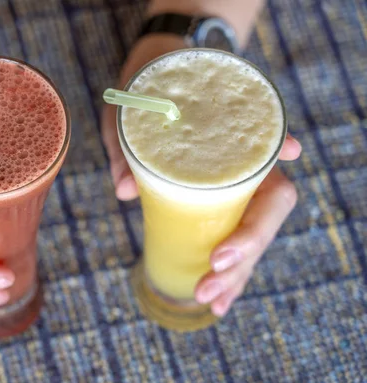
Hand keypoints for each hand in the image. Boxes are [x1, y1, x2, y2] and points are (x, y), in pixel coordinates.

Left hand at [102, 37, 301, 315]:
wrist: (163, 70)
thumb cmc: (152, 88)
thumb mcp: (132, 110)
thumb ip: (126, 145)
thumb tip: (122, 192)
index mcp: (241, 139)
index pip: (269, 182)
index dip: (256, 220)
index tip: (224, 252)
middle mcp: (249, 164)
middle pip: (266, 218)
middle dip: (242, 258)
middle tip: (208, 284)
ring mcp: (239, 183)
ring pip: (254, 233)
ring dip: (238, 274)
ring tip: (212, 303)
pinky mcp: (221, 199)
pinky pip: (234, 235)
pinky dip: (229, 270)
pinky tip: (216, 300)